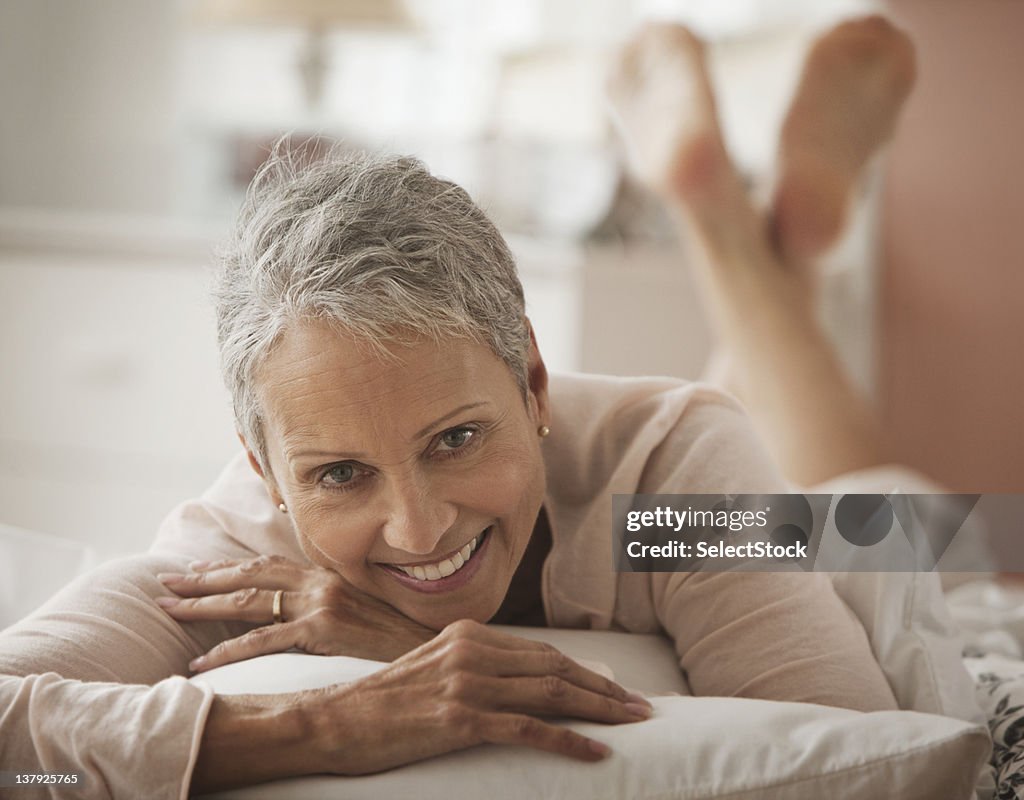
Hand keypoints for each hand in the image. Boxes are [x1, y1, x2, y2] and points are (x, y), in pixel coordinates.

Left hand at [156, 555, 434, 670]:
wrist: (426, 646)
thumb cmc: (392, 635)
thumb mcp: (357, 608)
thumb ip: (326, 602)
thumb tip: (297, 612)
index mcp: (324, 575)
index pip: (266, 564)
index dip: (229, 566)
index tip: (197, 569)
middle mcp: (318, 582)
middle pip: (248, 576)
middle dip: (202, 579)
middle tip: (165, 583)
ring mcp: (319, 604)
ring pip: (247, 602)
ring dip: (202, 606)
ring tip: (168, 611)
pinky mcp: (321, 629)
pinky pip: (262, 640)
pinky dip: (227, 651)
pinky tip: (200, 661)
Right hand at [308, 619, 652, 773]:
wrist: (336, 721)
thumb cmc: (386, 702)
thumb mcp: (435, 668)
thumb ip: (477, 667)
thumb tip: (522, 682)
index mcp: (471, 635)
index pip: (544, 653)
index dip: (585, 671)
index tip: (616, 687)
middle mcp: (473, 651)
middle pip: (556, 669)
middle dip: (604, 689)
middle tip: (641, 707)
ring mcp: (467, 684)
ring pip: (549, 694)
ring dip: (598, 710)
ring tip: (631, 724)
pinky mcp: (460, 718)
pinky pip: (527, 729)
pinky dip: (566, 740)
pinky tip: (594, 752)